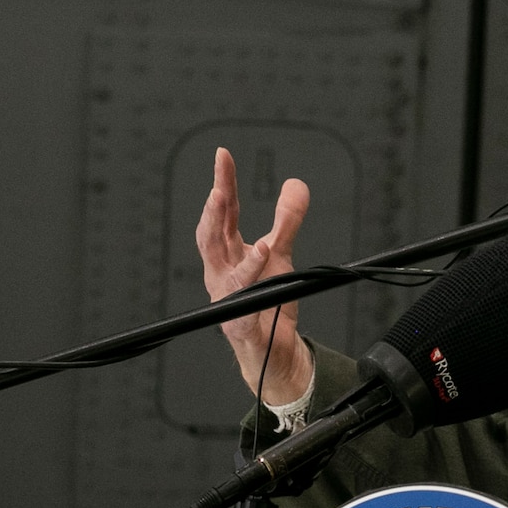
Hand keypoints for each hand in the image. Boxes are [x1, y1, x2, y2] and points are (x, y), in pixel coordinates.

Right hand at [196, 147, 315, 404]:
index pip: (224, 214)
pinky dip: (250, 278)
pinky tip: (262, 255)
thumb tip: (295, 184)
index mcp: (228, 254)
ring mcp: (228, 299)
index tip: (223, 156)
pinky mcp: (240, 324)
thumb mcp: (281, 254)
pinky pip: (242, 301)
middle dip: (214, 209)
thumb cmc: (268, 301)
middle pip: (212, 236)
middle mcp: (221, 273)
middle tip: (220, 185)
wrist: (272, 351)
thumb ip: (287, 220)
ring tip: (235, 212)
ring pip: (223, 268)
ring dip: (228, 241)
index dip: (223, 184)